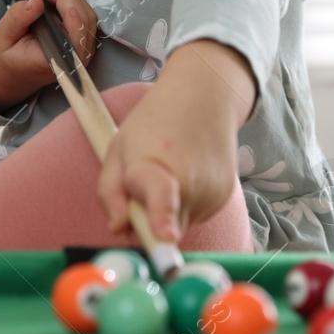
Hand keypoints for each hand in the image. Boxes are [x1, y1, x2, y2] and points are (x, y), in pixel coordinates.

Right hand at [0, 0, 97, 111]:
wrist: (15, 71)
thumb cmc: (10, 54)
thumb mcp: (4, 35)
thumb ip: (18, 18)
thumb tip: (36, 2)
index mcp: (55, 62)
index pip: (76, 44)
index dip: (76, 24)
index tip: (66, 7)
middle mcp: (74, 58)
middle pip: (84, 23)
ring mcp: (82, 49)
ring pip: (88, 17)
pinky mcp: (83, 40)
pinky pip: (86, 18)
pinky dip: (74, 3)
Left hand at [97, 40, 254, 241]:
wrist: (204, 97)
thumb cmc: (154, 123)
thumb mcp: (117, 149)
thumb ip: (109, 193)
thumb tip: (117, 229)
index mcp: (155, 167)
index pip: (160, 197)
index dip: (161, 220)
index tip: (165, 235)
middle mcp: (189, 185)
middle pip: (160, 232)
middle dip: (146, 222)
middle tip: (141, 186)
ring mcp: (211, 193)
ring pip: (178, 226)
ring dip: (166, 212)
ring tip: (169, 171)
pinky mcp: (224, 197)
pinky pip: (194, 216)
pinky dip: (184, 205)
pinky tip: (186, 174)